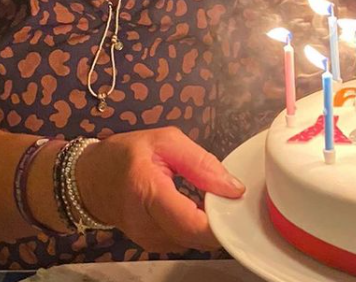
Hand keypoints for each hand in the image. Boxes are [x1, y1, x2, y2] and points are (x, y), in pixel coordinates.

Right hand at [75, 126, 244, 252]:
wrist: (88, 178)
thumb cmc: (126, 154)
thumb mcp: (166, 141)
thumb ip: (201, 162)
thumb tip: (233, 187)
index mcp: (148, 191)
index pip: (190, 223)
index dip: (220, 220)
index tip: (236, 204)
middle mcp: (145, 224)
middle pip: (195, 238)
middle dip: (219, 221)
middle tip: (229, 197)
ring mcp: (146, 239)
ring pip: (191, 242)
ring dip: (207, 224)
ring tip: (211, 198)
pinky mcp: (150, 244)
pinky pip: (182, 240)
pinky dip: (195, 227)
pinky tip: (196, 207)